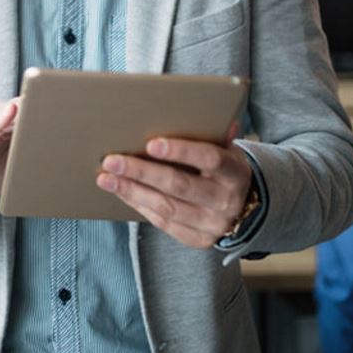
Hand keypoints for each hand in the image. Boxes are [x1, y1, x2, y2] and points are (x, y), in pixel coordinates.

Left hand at [96, 121, 252, 248]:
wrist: (247, 208)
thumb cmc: (225, 168)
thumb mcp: (227, 149)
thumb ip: (215, 133)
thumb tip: (213, 113)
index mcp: (235, 172)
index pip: (209, 159)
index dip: (181, 151)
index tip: (151, 143)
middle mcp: (226, 201)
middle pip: (179, 185)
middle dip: (142, 172)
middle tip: (111, 161)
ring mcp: (212, 224)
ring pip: (166, 207)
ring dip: (131, 191)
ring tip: (105, 178)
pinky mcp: (198, 239)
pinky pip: (163, 222)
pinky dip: (139, 204)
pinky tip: (120, 191)